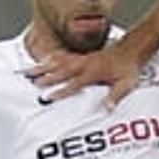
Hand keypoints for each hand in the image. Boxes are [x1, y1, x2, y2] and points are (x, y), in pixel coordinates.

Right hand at [24, 44, 140, 108]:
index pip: (74, 84)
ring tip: (27, 71)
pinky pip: (63, 56)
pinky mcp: (82, 56)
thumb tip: (106, 109)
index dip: (61, 91)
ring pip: (58, 63)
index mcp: (93, 73)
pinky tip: (42, 61)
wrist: (131, 49)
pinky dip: (51, 58)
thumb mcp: (126, 84)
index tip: (48, 98)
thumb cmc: (129, 68)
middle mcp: (84, 64)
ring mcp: (82, 59)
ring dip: (42, 67)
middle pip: (60, 71)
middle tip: (30, 83)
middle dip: (45, 77)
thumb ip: (115, 96)